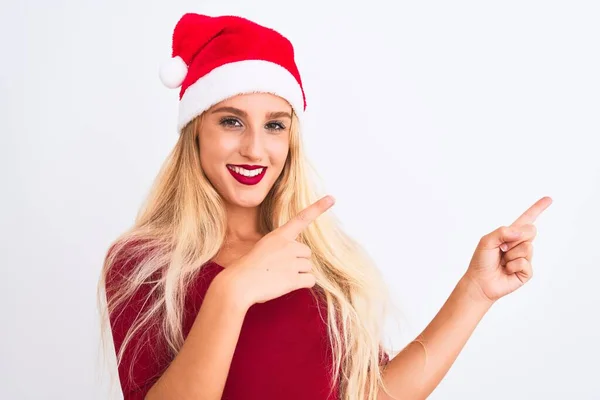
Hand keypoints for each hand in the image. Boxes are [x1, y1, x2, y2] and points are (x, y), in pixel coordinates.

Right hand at [220, 195, 334, 307]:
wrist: (238, 284)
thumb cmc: (247, 269)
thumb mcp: (262, 249)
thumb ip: (280, 249)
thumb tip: (294, 260)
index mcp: (278, 236)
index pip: (301, 218)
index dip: (318, 208)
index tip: (331, 198)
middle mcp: (288, 246)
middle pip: (306, 253)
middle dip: (298, 261)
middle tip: (279, 268)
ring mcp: (292, 262)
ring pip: (309, 267)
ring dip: (298, 274)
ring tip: (279, 277)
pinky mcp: (294, 278)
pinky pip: (310, 280)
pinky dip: (302, 284)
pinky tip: (286, 285)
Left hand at [463, 196, 552, 302]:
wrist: (480, 282)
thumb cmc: (481, 261)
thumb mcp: (487, 241)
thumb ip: (502, 232)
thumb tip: (521, 232)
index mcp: (510, 234)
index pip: (527, 219)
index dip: (538, 208)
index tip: (549, 199)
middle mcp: (520, 244)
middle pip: (531, 230)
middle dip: (515, 238)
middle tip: (502, 248)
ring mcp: (525, 257)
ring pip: (527, 247)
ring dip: (510, 254)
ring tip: (502, 261)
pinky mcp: (527, 271)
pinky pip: (524, 263)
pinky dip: (512, 266)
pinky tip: (506, 270)